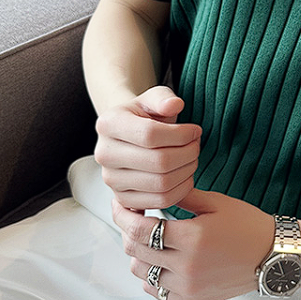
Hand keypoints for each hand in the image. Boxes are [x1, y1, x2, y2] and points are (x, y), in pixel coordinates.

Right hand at [94, 85, 201, 210]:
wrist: (129, 134)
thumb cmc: (144, 115)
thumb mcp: (153, 98)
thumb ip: (163, 98)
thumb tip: (174, 104)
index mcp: (108, 124)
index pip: (150, 134)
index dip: (181, 134)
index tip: (195, 131)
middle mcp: (104, 154)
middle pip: (159, 162)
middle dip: (188, 153)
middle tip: (196, 145)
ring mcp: (111, 180)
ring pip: (162, 184)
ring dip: (187, 171)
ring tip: (192, 158)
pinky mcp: (123, 199)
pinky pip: (160, 201)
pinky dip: (181, 190)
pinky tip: (185, 175)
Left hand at [112, 189, 274, 299]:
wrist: (274, 257)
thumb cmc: (248, 225)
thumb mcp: (217, 203)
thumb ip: (182, 195)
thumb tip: (154, 188)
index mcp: (192, 238)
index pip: (139, 229)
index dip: (123, 216)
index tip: (121, 206)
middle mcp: (186, 267)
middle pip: (134, 250)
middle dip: (128, 231)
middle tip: (135, 218)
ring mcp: (188, 287)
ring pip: (140, 273)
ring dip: (138, 254)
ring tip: (150, 240)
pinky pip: (155, 291)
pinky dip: (151, 275)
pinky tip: (161, 260)